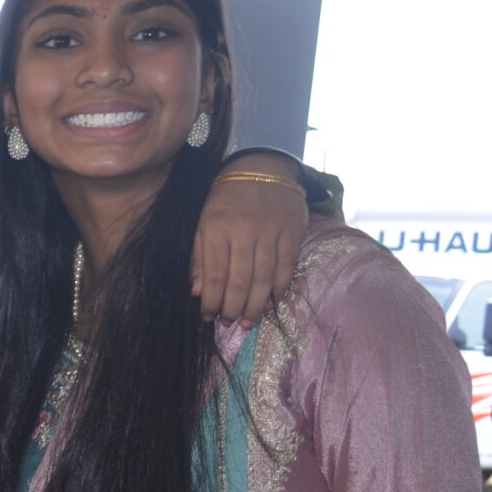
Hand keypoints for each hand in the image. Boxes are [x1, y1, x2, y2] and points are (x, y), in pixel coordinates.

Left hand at [192, 170, 307, 323]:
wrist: (262, 167)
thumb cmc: (226, 200)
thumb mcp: (203, 223)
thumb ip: (200, 257)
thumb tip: (198, 292)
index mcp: (215, 229)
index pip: (214, 275)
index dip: (212, 301)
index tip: (209, 317)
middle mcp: (243, 231)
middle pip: (239, 280)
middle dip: (234, 308)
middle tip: (230, 323)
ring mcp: (270, 230)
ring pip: (263, 277)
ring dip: (256, 304)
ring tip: (249, 321)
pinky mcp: (292, 229)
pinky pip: (287, 265)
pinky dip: (280, 286)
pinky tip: (272, 300)